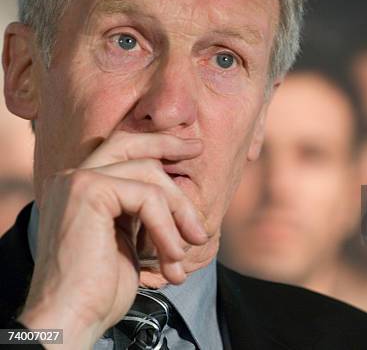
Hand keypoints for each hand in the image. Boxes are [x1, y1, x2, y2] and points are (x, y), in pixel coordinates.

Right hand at [18, 131, 208, 348]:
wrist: (72, 317)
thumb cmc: (101, 289)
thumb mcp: (128, 240)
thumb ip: (141, 212)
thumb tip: (178, 196)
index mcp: (80, 189)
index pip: (121, 150)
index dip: (157, 144)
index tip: (191, 149)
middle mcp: (73, 178)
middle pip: (131, 145)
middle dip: (169, 145)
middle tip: (199, 150)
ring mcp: (78, 181)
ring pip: (149, 175)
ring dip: (177, 215)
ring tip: (182, 256)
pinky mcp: (88, 191)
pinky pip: (148, 198)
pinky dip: (167, 229)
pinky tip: (172, 258)